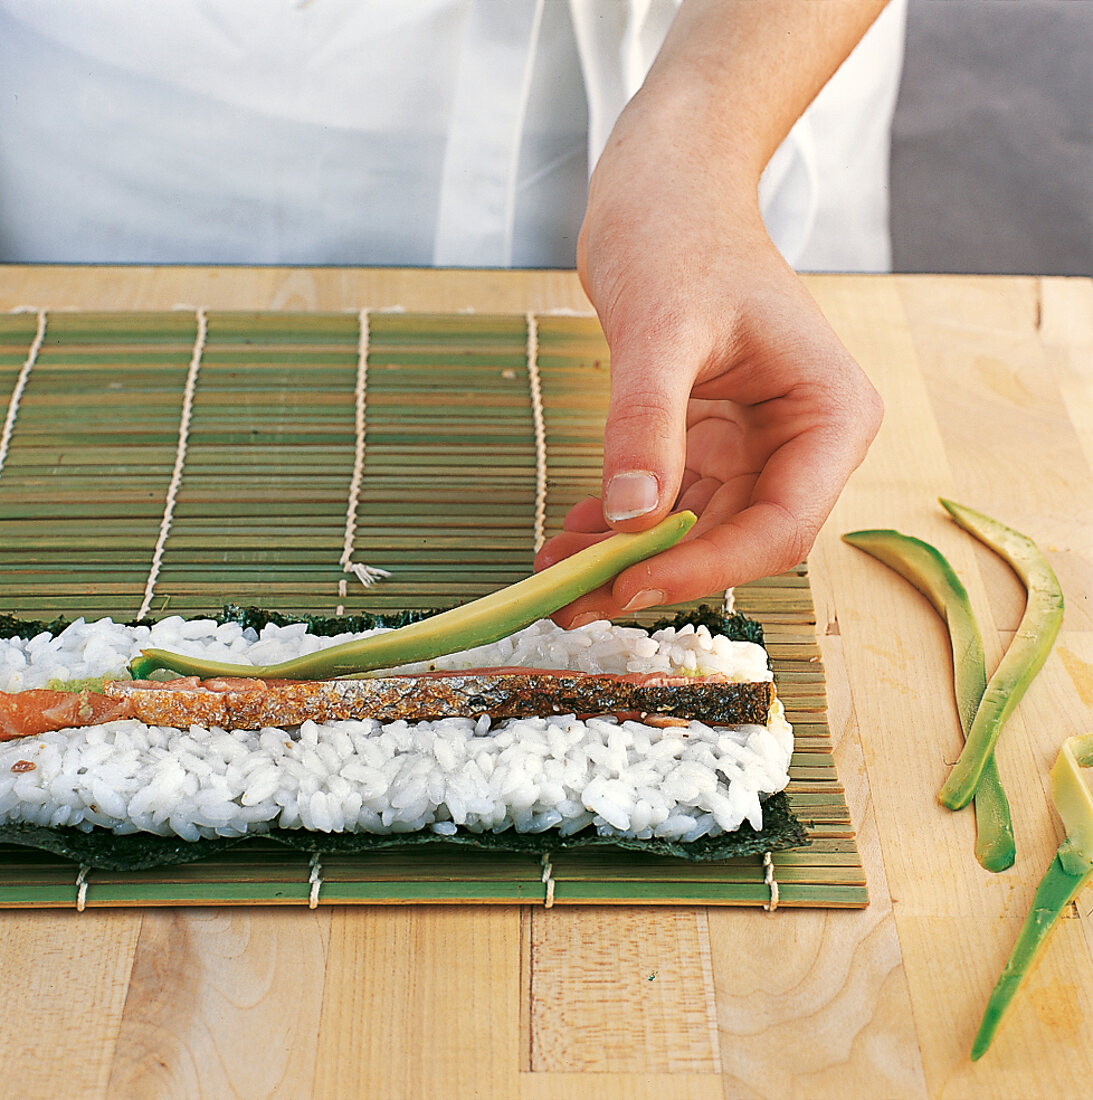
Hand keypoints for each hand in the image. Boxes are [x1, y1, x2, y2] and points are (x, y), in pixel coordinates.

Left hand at [536, 85, 882, 625]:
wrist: (665, 186)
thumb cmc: (681, 232)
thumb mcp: (661, 327)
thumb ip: (647, 422)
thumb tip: (631, 520)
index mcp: (829, 414)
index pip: (782, 523)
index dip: (706, 567)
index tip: (628, 583)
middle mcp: (801, 440)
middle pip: (734, 539)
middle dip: (654, 573)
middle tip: (572, 599)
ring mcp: (753, 445)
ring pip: (694, 531)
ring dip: (626, 558)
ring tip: (553, 572)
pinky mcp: (707, 441)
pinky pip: (666, 503)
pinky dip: (619, 525)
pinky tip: (571, 532)